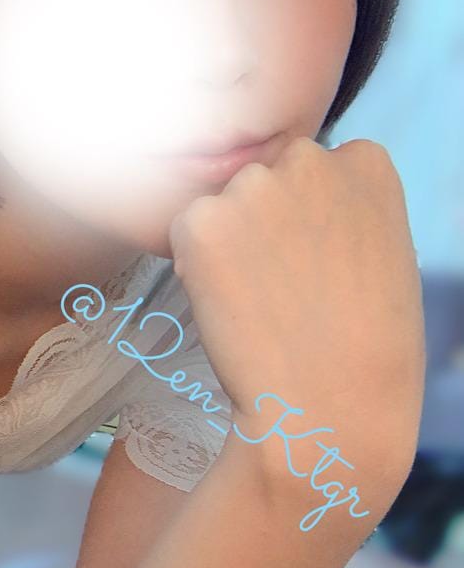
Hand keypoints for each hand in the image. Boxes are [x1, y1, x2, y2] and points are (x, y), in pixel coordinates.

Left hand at [168, 136, 425, 486]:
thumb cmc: (366, 348)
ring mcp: (252, 187)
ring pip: (221, 206)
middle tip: (282, 288)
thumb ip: (342, 210)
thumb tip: (294, 204)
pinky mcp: (202, 222)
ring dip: (228, 244)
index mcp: (366, 161)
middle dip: (262, 222)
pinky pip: (185, 233)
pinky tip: (230, 307)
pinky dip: (195, 267)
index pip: (313, 167)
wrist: (331, 408)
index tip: (319, 261)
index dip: (306, 219)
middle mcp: (309, 159)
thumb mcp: (382, 253)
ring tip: (261, 303)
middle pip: (262, 178)